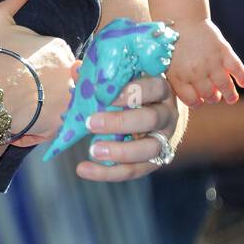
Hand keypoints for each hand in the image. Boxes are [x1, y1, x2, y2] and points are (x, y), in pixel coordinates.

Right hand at [0, 0, 76, 144]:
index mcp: (59, 47)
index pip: (57, 60)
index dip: (37, 70)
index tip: (18, 76)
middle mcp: (70, 73)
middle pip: (63, 84)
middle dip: (46, 92)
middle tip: (18, 96)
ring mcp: (67, 101)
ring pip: (61, 107)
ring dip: (45, 111)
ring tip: (19, 112)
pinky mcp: (59, 125)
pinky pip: (54, 129)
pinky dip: (39, 129)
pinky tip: (19, 125)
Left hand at [73, 63, 187, 181]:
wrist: (152, 114)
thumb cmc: (131, 93)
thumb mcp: (121, 82)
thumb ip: (99, 77)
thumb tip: (76, 70)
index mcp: (160, 90)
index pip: (153, 87)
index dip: (131, 92)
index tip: (105, 96)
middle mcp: (167, 115)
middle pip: (150, 119)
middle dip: (120, 122)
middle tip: (91, 123)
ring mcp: (164, 140)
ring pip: (149, 149)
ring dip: (120, 151)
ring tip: (93, 150)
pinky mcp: (154, 161)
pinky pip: (134, 170)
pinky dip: (108, 172)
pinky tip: (83, 169)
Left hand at [164, 17, 243, 106]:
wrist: (181, 19)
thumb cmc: (171, 43)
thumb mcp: (166, 64)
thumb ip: (176, 80)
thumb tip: (188, 96)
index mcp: (179, 77)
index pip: (192, 99)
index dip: (197, 103)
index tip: (200, 102)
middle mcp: (195, 72)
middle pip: (209, 94)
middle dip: (213, 98)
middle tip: (215, 97)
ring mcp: (210, 62)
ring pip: (224, 85)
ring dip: (230, 94)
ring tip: (232, 99)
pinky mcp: (223, 50)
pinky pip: (236, 68)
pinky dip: (242, 77)